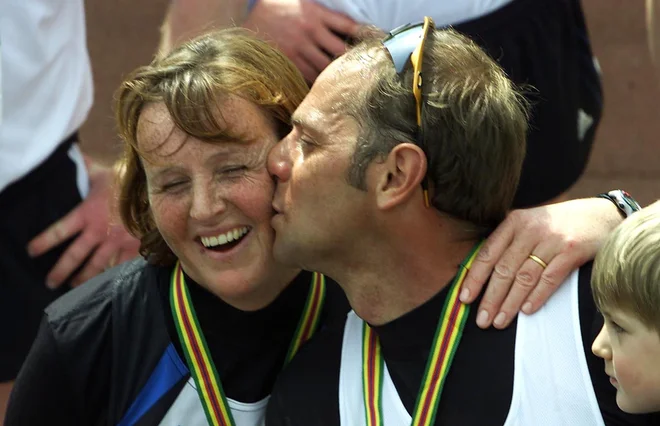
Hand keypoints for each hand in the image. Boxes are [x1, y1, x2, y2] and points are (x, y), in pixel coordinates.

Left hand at [27, 158, 139, 287]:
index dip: (43, 242)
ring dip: (84, 278)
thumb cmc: (129, 181)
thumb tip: (73, 154)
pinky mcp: (134, 249)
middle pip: (74, 257)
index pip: (59, 231)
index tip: (31, 251)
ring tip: (74, 286)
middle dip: (60, 271)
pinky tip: (105, 284)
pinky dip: (111, 277)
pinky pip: (119, 267)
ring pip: (96, 267)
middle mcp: (98, 232)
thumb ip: (87, 168)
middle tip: (50, 283)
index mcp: (87, 214)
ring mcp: (116, 243)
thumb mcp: (105, 173)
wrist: (158, 194)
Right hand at [244, 0, 359, 81]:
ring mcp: (298, 48)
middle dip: (355, 60)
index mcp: (315, 13)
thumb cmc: (276, 8)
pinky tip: (328, 86)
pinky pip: (309, 76)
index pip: (349, 25)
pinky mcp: (288, 62)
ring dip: (338, 74)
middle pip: (341, 51)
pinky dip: (319, 81)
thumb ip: (323, 13)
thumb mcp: (301, 1)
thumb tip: (347, 24)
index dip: (367, 34)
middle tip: (368, 68)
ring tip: (351, 81)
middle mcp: (309, 31)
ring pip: (326, 67)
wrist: (247, 20)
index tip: (381, 42)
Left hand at [460, 198, 622, 328]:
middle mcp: (529, 229)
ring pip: (524, 277)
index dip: (475, 278)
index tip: (465, 299)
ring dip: (510, 303)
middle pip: (504, 269)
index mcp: (514, 222)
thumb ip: (510, 245)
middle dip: (490, 298)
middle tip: (482, 320)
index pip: (487, 254)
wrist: (602, 215)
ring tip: (500, 322)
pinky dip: (536, 296)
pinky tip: (526, 311)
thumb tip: (485, 278)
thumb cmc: (559, 226)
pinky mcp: (571, 250)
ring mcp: (551, 239)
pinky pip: (549, 278)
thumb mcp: (530, 225)